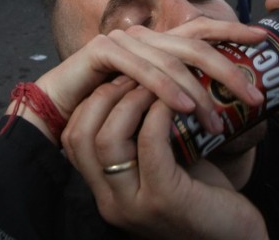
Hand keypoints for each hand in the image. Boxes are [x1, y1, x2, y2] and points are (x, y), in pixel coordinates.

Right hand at [30, 18, 267, 141]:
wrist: (55, 113)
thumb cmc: (109, 114)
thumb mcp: (154, 106)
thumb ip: (184, 101)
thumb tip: (230, 116)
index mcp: (158, 43)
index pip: (203, 30)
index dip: (234, 30)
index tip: (265, 39)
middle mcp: (144, 36)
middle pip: (196, 45)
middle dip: (229, 70)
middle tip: (258, 97)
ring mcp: (123, 40)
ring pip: (173, 60)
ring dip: (201, 91)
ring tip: (222, 121)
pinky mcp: (102, 52)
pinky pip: (143, 71)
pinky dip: (167, 90)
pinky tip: (187, 109)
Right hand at [63, 78, 268, 239]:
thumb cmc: (206, 200)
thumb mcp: (166, 164)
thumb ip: (146, 137)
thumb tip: (142, 83)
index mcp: (106, 192)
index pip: (72, 140)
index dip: (90, 102)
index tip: (117, 79)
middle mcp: (111, 202)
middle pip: (80, 136)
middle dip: (103, 96)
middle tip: (131, 75)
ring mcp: (134, 204)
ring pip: (107, 138)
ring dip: (131, 101)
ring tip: (154, 85)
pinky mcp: (164, 199)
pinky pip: (149, 143)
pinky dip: (160, 113)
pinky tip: (176, 101)